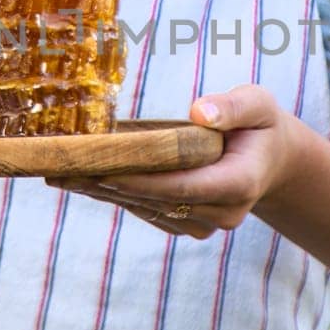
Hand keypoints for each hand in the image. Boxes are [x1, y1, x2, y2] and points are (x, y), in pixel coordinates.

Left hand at [46, 85, 306, 239]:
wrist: (270, 159)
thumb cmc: (259, 125)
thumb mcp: (258, 103)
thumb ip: (233, 107)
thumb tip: (198, 112)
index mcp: (239, 183)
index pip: (184, 187)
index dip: (142, 181)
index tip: (103, 170)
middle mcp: (222, 213)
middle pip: (157, 201)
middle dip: (109, 185)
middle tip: (63, 170)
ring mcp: (204, 225)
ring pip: (147, 210)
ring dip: (104, 193)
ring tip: (60, 175)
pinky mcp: (187, 225)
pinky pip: (147, 211)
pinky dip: (115, 196)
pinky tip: (80, 180)